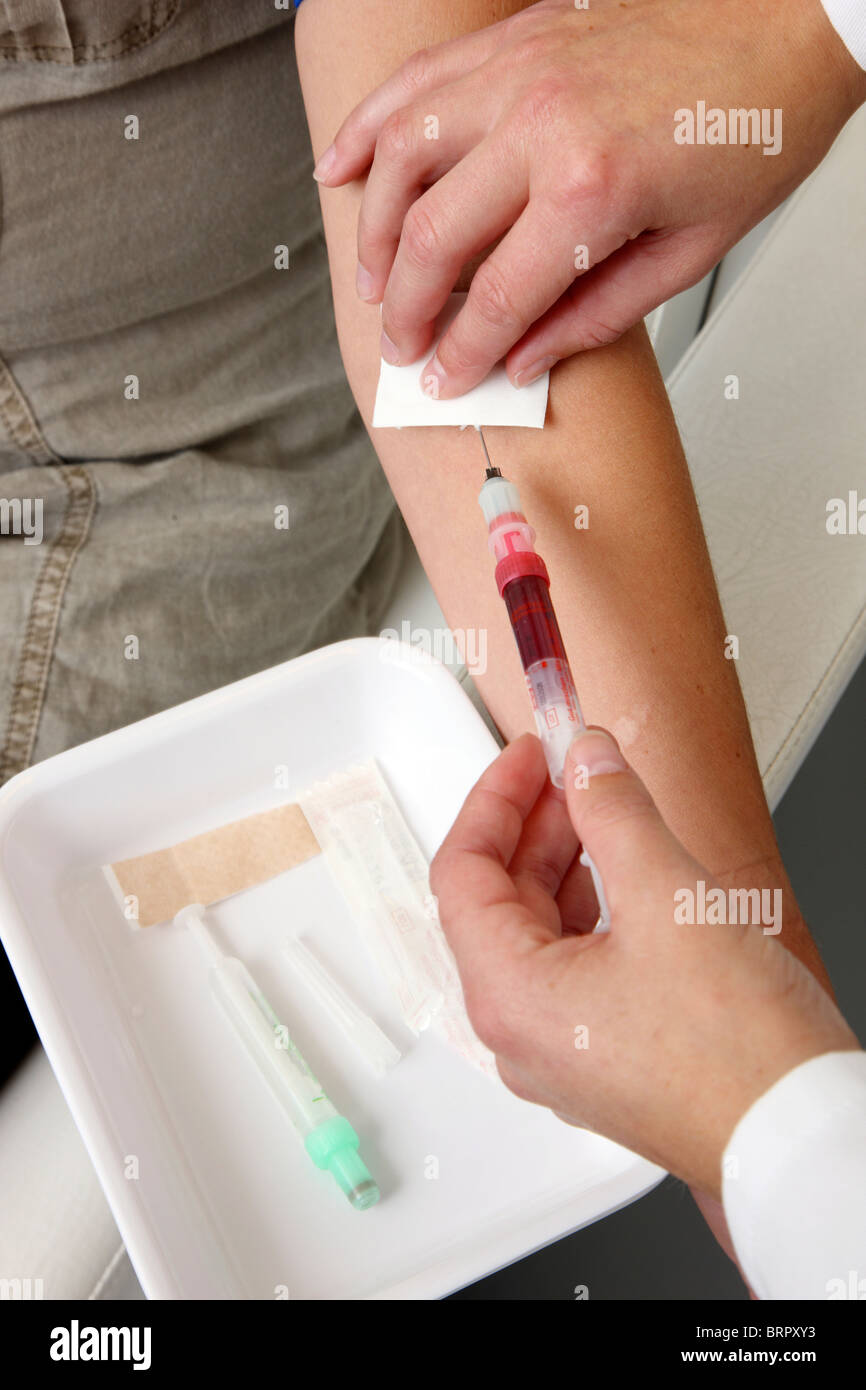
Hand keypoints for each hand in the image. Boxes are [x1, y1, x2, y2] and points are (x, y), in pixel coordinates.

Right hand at [315, 0, 865, 396]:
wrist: (791, 17)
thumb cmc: (756, 126)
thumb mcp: (692, 250)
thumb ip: (596, 311)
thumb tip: (524, 356)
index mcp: (592, 189)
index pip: (496, 298)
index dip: (460, 353)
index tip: (442, 383)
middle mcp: (540, 124)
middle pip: (431, 235)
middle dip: (405, 308)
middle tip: (400, 347)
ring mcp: (520, 70)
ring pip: (402, 156)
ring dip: (373, 228)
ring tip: (373, 280)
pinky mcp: (516, 38)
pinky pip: (417, 82)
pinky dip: (368, 127)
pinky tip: (341, 168)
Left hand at [429, 729, 857, 1197]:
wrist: (797, 1134)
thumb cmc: (738, 1052)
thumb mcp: (667, 896)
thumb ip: (613, 811)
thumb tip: (586, 761)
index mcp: (509, 997)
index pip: (463, 873)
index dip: (494, 800)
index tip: (528, 755)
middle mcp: (521, 1033)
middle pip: (498, 902)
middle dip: (534, 825)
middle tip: (570, 770)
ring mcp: (562, 1050)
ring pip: (539, 934)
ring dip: (564, 863)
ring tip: (603, 812)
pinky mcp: (604, 1056)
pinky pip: (575, 966)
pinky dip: (592, 909)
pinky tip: (627, 875)